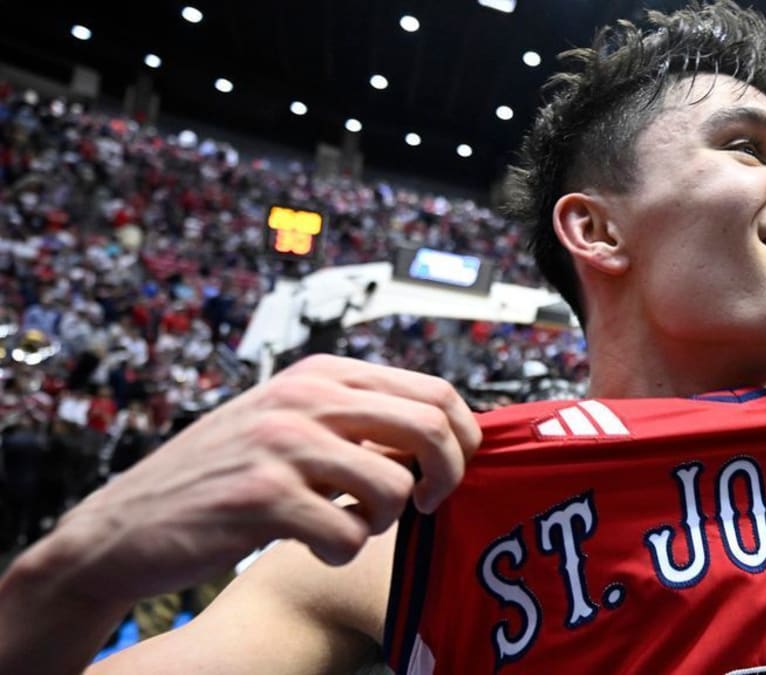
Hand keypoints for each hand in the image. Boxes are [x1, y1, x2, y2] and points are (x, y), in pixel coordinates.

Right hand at [48, 355, 481, 604]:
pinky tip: (311, 544)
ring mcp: (283, 444)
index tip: (448, 473)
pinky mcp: (262, 497)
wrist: (127, 524)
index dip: (462, 438)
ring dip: (384, 522)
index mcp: (321, 373)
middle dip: (447, 478)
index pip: (435, 391)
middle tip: (427, 505)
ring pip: (396, 487)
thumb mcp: (290, 422)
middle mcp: (306, 397)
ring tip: (348, 524)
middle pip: (431, 428)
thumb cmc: (222, 476)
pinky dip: (341, 552)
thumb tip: (442, 435)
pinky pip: (348, 535)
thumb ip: (356, 418)